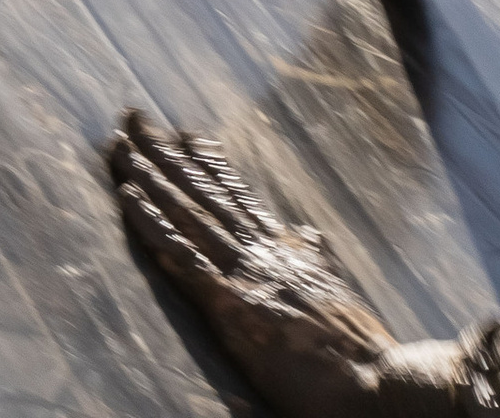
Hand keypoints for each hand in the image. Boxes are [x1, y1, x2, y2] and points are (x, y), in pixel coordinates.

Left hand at [107, 117, 408, 411]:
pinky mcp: (232, 305)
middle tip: (134, 117)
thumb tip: (307, 233)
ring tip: (120, 145)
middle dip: (165, 154)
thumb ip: (318, 260)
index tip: (184, 133)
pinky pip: (181, 255)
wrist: (379, 384)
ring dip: (148, 176)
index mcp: (286, 251)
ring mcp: (246, 274)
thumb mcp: (341, 291)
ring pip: (185, 212)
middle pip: (202, 193)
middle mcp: (262, 251)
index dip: (208, 163)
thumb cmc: (363, 354)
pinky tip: (127, 198)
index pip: (238, 198)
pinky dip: (151, 223)